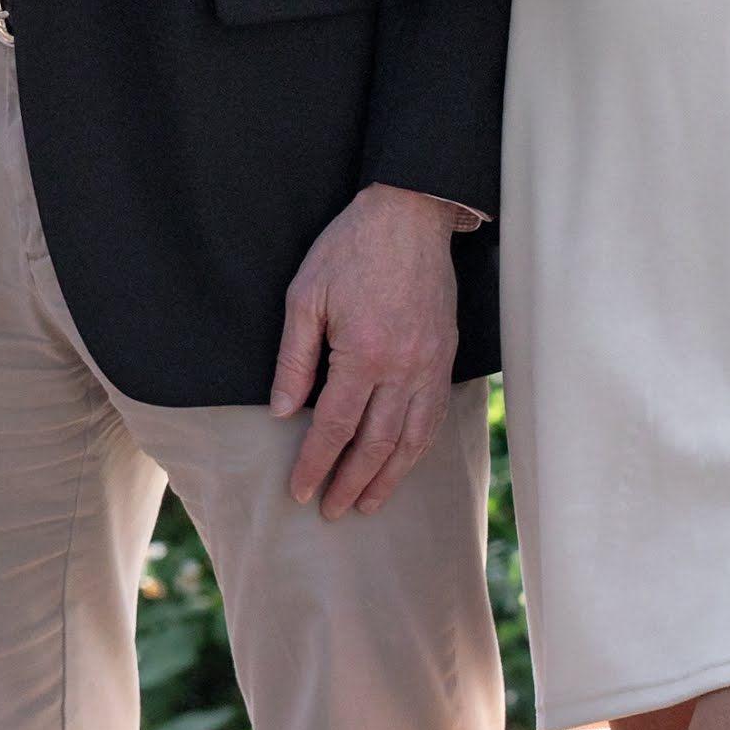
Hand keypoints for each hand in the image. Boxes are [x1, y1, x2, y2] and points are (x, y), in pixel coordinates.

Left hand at [268, 185, 465, 514]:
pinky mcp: (446, 358)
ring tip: (367, 504)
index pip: (336, 427)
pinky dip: (418, 449)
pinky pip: (433, 417)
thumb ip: (295, 359)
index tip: (300, 492)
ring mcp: (430, 366)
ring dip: (389, 477)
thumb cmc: (347, 252)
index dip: (316, 463)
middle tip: (332, 512)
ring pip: (412, 439)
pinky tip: (403, 464)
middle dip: (351, 482)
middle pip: (377, 444)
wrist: (408, 218)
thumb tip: (283, 412)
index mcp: (363, 354)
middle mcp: (403, 369)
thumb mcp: (304, 297)